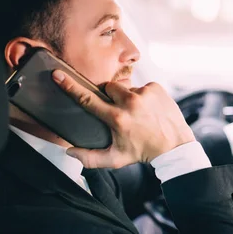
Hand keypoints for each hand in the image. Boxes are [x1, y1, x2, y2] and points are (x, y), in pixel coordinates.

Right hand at [52, 70, 194, 167]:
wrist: (174, 146)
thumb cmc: (143, 152)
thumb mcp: (115, 159)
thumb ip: (89, 159)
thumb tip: (69, 152)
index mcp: (117, 119)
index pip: (87, 99)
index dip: (70, 86)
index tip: (58, 74)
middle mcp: (130, 103)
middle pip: (107, 88)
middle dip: (108, 96)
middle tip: (117, 111)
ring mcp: (144, 93)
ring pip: (125, 87)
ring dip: (127, 97)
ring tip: (136, 113)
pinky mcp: (156, 88)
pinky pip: (142, 87)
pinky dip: (142, 96)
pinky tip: (148, 109)